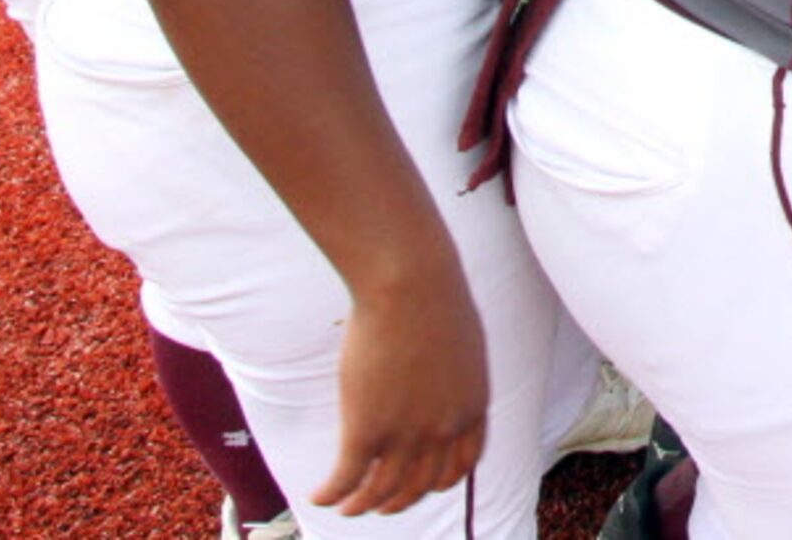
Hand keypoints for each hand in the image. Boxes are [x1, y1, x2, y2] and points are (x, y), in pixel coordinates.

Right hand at [313, 260, 489, 517]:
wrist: (411, 284)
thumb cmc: (433, 298)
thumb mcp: (459, 342)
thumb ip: (452, 372)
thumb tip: (434, 373)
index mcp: (472, 406)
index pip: (462, 464)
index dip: (441, 481)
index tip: (425, 486)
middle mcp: (444, 429)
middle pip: (422, 484)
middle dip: (400, 500)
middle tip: (381, 504)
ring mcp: (407, 433)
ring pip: (383, 491)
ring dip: (362, 505)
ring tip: (347, 507)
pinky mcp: (367, 429)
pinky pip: (347, 479)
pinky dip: (332, 494)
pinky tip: (319, 496)